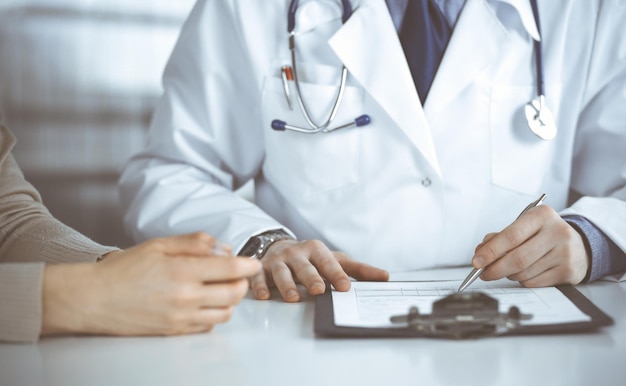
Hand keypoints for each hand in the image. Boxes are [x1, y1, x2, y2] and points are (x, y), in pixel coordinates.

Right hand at [42, 232, 260, 336]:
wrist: (93, 299)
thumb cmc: (123, 269)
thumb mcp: (158, 244)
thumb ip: (194, 243)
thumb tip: (223, 247)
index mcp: (182, 271)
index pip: (230, 268)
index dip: (248, 264)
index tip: (254, 261)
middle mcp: (185, 296)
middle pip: (234, 293)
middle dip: (242, 282)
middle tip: (238, 274)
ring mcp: (181, 317)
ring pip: (225, 312)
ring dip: (231, 300)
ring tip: (221, 288)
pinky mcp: (174, 331)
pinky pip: (208, 326)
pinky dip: (214, 314)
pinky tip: (205, 302)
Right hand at [248, 239, 388, 301]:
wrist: (278, 247)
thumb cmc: (311, 258)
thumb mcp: (335, 259)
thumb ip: (358, 269)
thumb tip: (385, 277)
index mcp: (316, 250)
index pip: (329, 263)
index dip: (336, 274)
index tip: (345, 287)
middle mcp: (296, 254)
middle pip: (305, 267)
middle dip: (311, 278)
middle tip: (319, 290)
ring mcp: (278, 261)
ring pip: (281, 272)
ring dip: (287, 285)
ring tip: (293, 298)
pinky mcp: (263, 269)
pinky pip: (259, 277)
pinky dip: (259, 285)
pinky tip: (263, 295)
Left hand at [472, 205, 589, 286]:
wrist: (578, 245)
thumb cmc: (543, 235)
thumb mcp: (524, 227)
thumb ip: (500, 237)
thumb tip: (480, 252)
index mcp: (542, 215)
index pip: (511, 236)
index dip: (491, 251)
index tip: (476, 261)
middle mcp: (557, 232)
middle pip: (518, 258)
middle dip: (495, 268)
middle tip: (482, 273)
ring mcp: (565, 253)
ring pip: (524, 272)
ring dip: (508, 274)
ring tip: (506, 269)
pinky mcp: (568, 271)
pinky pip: (534, 282)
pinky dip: (521, 281)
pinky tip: (524, 273)